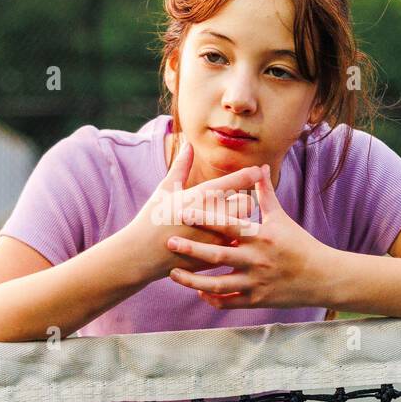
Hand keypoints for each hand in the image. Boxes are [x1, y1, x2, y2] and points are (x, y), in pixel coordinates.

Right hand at [116, 139, 261, 284]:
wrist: (141, 255)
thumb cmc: (151, 218)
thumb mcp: (164, 190)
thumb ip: (181, 166)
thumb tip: (188, 144)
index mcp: (200, 196)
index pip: (235, 181)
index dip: (251, 174)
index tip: (260, 170)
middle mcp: (211, 216)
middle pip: (246, 204)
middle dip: (243, 202)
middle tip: (234, 203)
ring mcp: (214, 239)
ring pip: (244, 226)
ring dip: (240, 223)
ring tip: (227, 222)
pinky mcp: (214, 257)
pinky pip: (235, 246)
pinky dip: (232, 242)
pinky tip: (223, 240)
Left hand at [164, 163, 331, 309]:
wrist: (321, 277)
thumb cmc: (298, 244)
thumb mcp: (280, 218)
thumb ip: (264, 193)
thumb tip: (259, 166)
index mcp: (261, 237)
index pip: (228, 225)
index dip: (206, 218)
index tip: (184, 210)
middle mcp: (256, 260)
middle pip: (218, 255)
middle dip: (191, 248)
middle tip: (168, 241)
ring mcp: (255, 283)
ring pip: (218, 284)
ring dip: (193, 281)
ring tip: (172, 274)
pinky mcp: (257, 300)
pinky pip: (229, 302)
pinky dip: (212, 298)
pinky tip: (199, 291)